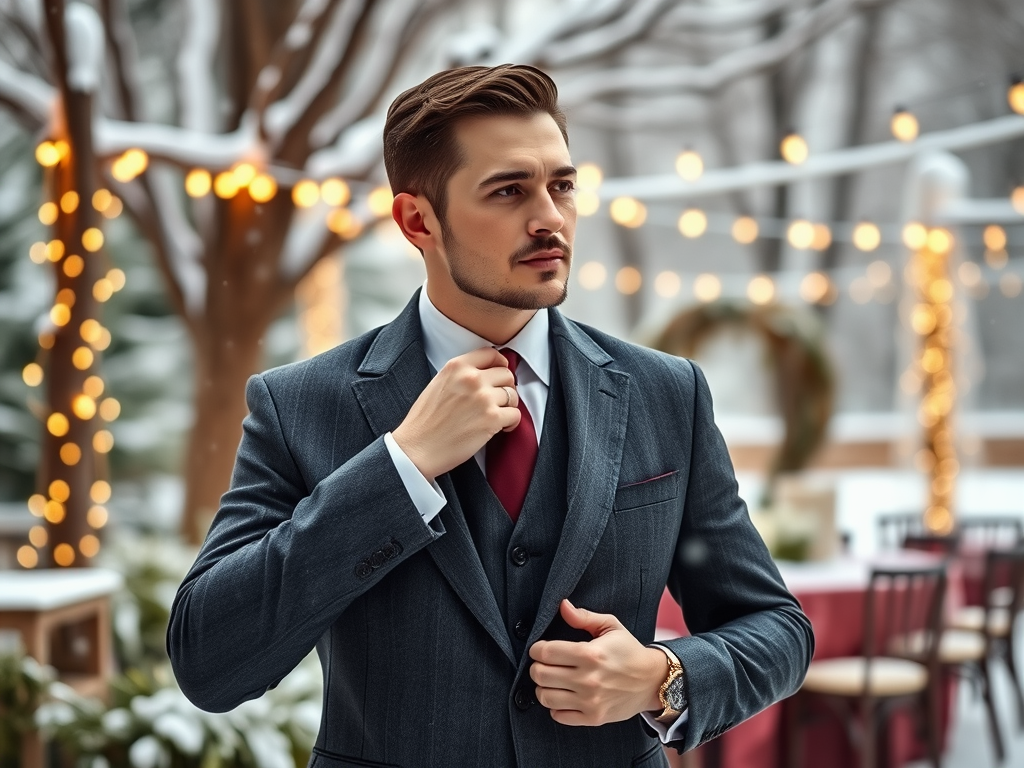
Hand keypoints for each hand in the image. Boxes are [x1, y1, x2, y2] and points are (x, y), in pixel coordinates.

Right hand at [392, 347, 520, 479]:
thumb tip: (484, 375)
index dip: (500, 364)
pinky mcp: (492, 419)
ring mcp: (484, 398)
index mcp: (457, 366)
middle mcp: (472, 378)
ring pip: (513, 395)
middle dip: (505, 387)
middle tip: (499, 399)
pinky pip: (515, 415)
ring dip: (508, 406)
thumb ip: (460, 375)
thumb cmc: (424, 421)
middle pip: (506, 374)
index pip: (491, 353)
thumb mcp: (438, 384)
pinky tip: (501, 427)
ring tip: (499, 415)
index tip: (500, 374)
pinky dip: (511, 422)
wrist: (418, 448)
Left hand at [528, 599, 666, 725]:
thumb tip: (562, 605)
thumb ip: (584, 617)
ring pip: (545, 697)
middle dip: (536, 667)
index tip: (538, 648)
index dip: (536, 649)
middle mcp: (588, 679)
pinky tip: (562, 696)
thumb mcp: (610, 626)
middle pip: (541, 674)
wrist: (653, 681)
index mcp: (590, 654)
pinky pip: (558, 716)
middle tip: (543, 664)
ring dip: (542, 687)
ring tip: (550, 680)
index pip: (546, 652)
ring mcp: (590, 701)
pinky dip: (555, 706)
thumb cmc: (629, 651)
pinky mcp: (593, 717)